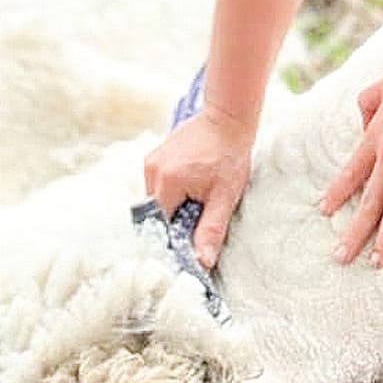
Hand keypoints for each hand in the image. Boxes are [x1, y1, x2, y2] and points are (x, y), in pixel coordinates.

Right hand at [143, 103, 255, 268]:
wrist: (228, 119)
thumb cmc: (230, 155)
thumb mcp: (225, 196)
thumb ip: (211, 230)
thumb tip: (201, 263)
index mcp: (167, 181)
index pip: (159, 224)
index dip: (171, 239)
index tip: (187, 245)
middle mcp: (153, 169)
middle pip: (156, 213)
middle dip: (174, 222)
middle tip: (197, 219)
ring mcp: (152, 160)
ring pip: (156, 199)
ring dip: (173, 206)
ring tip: (198, 198)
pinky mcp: (156, 155)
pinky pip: (158, 184)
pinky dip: (172, 192)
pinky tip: (192, 186)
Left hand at [320, 48, 382, 267]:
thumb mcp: (382, 84)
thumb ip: (369, 104)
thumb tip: (364, 123)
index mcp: (375, 134)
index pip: (352, 171)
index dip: (338, 193)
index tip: (324, 211)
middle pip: (368, 199)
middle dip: (353, 231)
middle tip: (340, 257)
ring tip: (375, 262)